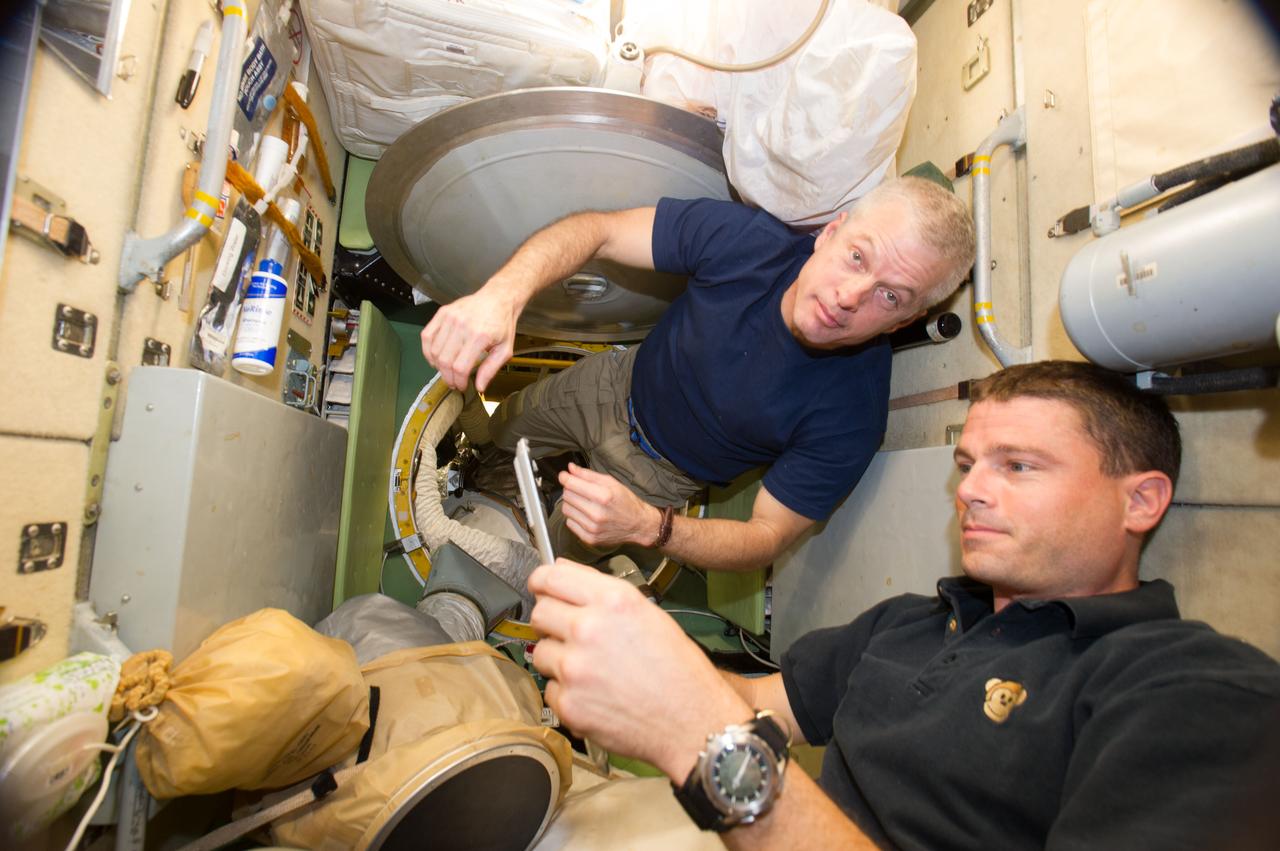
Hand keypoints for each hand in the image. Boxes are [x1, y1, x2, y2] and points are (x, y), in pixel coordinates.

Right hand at [419, 287, 519, 391]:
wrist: (498, 298)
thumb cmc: (502, 323)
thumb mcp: (505, 350)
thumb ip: (491, 370)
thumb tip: (479, 387)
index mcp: (480, 337)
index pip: (460, 367)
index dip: (458, 381)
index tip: (461, 386)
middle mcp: (462, 326)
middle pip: (445, 361)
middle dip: (447, 377)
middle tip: (453, 382)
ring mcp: (450, 318)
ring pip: (435, 351)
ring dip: (438, 366)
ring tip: (446, 371)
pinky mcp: (443, 313)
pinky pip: (427, 335)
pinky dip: (427, 350)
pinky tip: (435, 358)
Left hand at [528, 559, 751, 779]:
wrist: (692, 722)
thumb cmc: (679, 671)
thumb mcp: (647, 614)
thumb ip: (602, 593)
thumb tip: (565, 575)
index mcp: (612, 601)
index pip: (551, 577)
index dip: (541, 582)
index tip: (540, 588)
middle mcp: (589, 629)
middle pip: (539, 613)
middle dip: (550, 622)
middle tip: (569, 635)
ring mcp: (574, 668)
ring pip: (541, 653)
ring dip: (558, 659)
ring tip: (591, 670)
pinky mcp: (568, 703)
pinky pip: (551, 689)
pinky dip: (567, 693)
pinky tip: (595, 694)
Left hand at [558, 463, 661, 547]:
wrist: (638, 525)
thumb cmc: (626, 502)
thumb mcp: (611, 483)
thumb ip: (588, 475)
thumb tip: (570, 468)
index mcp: (603, 496)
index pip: (571, 484)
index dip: (565, 477)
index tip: (564, 476)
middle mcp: (596, 513)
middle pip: (567, 496)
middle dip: (571, 490)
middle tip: (580, 490)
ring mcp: (592, 528)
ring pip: (566, 510)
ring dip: (572, 504)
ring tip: (584, 503)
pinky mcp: (589, 538)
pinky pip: (570, 523)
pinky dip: (575, 517)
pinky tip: (586, 515)